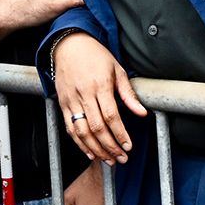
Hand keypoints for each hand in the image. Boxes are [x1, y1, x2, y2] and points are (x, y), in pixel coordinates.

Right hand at [53, 32, 145, 164]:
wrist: (69, 45)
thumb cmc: (96, 56)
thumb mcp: (117, 70)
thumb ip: (128, 94)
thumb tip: (142, 113)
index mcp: (100, 85)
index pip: (111, 116)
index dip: (120, 134)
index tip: (128, 146)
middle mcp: (84, 94)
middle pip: (97, 128)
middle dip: (110, 147)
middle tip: (121, 158)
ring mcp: (71, 100)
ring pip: (82, 131)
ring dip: (95, 149)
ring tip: (108, 160)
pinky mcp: (63, 104)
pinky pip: (69, 128)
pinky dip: (79, 143)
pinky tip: (90, 152)